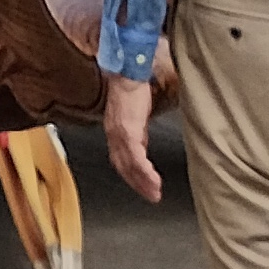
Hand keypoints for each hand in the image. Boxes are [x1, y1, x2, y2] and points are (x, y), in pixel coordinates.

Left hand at [103, 73, 163, 204]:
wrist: (129, 73)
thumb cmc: (132, 88)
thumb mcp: (134, 115)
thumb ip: (137, 131)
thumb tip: (142, 145)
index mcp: (114, 130)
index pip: (120, 159)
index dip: (131, 175)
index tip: (143, 186)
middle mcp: (113, 134)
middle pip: (122, 167)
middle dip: (137, 184)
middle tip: (152, 196)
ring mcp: (119, 133)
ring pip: (129, 166)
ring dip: (143, 182)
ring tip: (155, 193)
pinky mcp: (128, 131)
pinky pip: (136, 158)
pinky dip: (145, 172)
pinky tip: (154, 179)